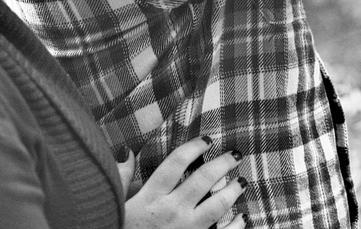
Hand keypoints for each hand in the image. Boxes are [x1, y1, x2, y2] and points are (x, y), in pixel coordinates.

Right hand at [120, 137, 246, 228]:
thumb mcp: (117, 205)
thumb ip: (121, 178)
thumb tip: (125, 151)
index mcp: (152, 196)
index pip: (177, 162)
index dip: (194, 147)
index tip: (208, 139)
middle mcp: (172, 210)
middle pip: (203, 179)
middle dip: (223, 164)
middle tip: (235, 155)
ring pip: (216, 206)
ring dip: (232, 191)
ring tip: (242, 181)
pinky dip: (236, 226)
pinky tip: (243, 217)